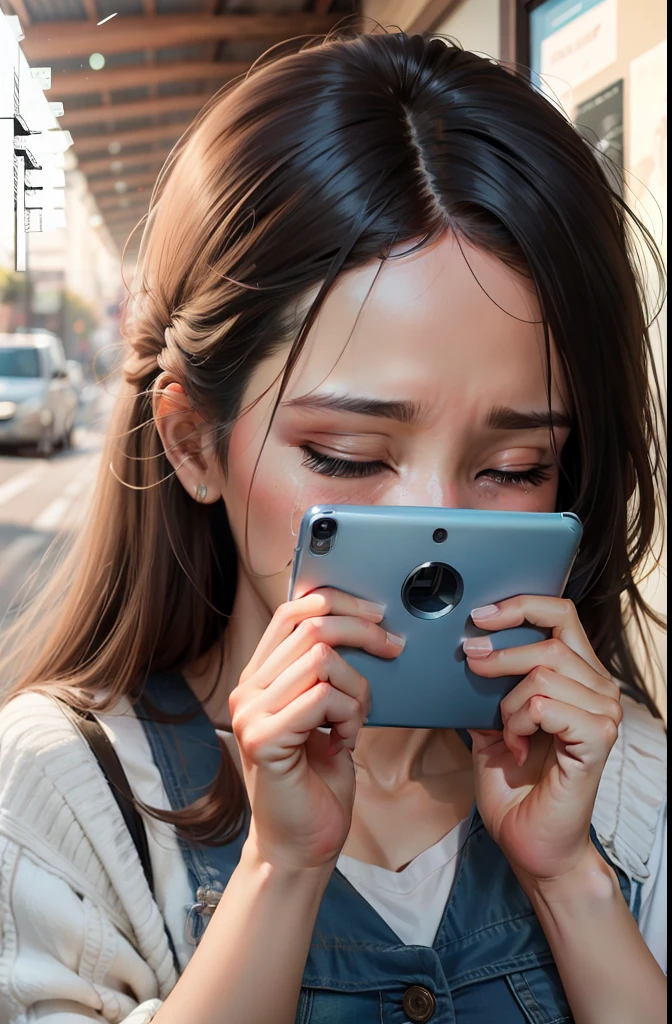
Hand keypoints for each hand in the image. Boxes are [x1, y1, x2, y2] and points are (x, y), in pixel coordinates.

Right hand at [230, 589, 403, 871]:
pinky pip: (322, 699)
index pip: (291, 611)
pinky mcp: (263, 739)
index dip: (336, 600)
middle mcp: (247, 690)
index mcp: (260, 677)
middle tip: (394, 648)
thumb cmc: (318, 782)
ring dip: (357, 689)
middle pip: (310, 627)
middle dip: (364, 633)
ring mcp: (250, 713)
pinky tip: (343, 742)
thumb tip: (367, 626)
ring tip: (355, 721)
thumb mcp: (327, 713)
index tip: (375, 613)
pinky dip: (349, 717)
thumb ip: (329, 672)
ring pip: (321, 661)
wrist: (302, 845)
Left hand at [463, 596, 621, 882]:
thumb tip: (465, 648)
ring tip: (507, 734)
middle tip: (471, 666)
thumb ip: (486, 686)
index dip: (521, 605)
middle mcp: (599, 689)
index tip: (480, 616)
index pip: (561, 615)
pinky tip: (519, 747)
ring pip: (542, 672)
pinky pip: (544, 704)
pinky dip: (519, 723)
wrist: (531, 843)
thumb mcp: (490, 722)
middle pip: (550, 638)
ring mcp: (603, 713)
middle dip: (499, 652)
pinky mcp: (598, 738)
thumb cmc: (516, 787)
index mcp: (578, 676)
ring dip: (508, 704)